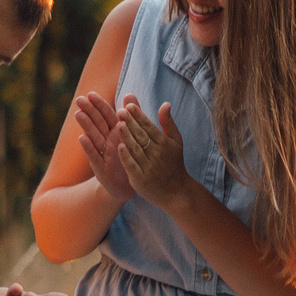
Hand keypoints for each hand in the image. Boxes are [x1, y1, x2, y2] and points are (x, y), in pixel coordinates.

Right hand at [72, 91, 135, 204]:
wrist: (129, 186)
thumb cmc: (129, 157)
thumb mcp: (133, 136)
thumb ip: (132, 115)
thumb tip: (129, 94)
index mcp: (116, 131)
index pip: (107, 115)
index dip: (99, 105)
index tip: (91, 94)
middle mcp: (107, 141)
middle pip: (97, 123)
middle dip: (89, 111)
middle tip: (79, 99)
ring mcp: (103, 154)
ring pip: (94, 137)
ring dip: (86, 126)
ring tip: (79, 114)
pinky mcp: (101, 168)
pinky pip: (95, 156)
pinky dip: (88, 147)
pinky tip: (82, 138)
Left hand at [120, 98, 195, 212]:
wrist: (177, 192)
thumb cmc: (174, 163)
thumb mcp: (176, 141)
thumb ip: (168, 122)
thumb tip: (165, 103)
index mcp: (164, 143)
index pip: (149, 126)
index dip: (139, 116)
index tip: (129, 106)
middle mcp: (157, 154)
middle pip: (141, 136)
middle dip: (131, 123)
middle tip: (120, 111)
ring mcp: (149, 167)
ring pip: (136, 149)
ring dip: (127, 137)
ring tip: (118, 124)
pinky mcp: (141, 179)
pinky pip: (133, 166)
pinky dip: (126, 157)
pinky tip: (120, 147)